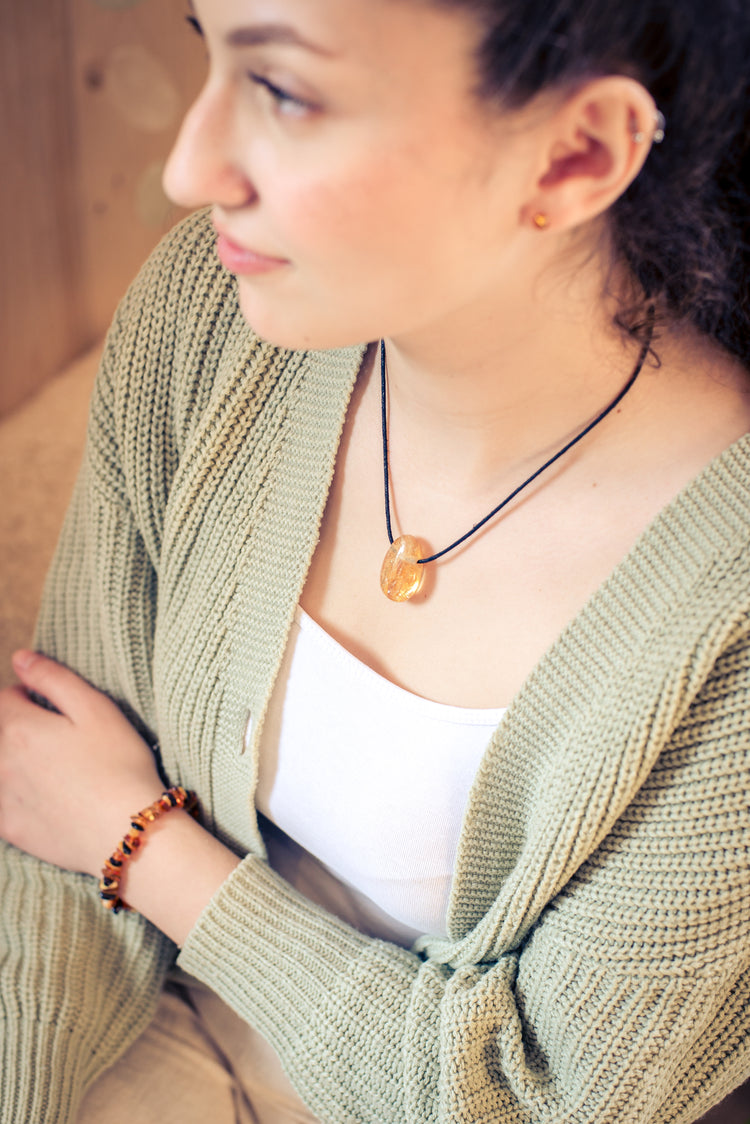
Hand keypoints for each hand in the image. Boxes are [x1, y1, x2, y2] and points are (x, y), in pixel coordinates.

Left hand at [0, 651, 164, 878]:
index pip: (5, 698)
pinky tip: (47, 799)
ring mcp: (2, 798)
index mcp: (20, 728)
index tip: (52, 705)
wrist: (125, 831)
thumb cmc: (119, 764)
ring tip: (57, 769)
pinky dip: (15, 795)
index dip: (28, 695)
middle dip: (21, 728)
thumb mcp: (95, 708)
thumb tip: (20, 658)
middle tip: (61, 739)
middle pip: (0, 733)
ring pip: (0, 767)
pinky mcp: (11, 829)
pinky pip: (1, 803)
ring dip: (17, 761)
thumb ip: (52, 678)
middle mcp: (1, 762)